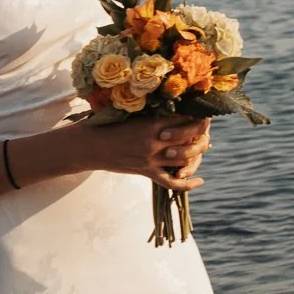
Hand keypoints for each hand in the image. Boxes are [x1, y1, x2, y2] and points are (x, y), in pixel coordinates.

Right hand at [89, 114, 209, 188]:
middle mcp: (154, 141)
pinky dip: (187, 183)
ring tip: (200, 149)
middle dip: (200, 135)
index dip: (196, 117)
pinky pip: (171, 182)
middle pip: (189, 138)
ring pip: (184, 158)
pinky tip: (199, 181)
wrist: (89, 145)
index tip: (200, 115)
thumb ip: (152, 115)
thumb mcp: (131, 114)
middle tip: (203, 133)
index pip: (184, 119)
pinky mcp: (146, 171)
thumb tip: (171, 110)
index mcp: (151, 123)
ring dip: (195, 154)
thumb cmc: (108, 125)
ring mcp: (150, 158)